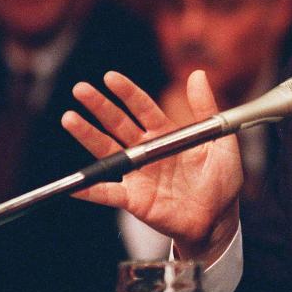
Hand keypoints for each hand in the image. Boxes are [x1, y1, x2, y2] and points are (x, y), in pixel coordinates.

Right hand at [60, 69, 241, 264]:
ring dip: (88, 135)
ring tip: (70, 119)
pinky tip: (76, 184)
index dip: (127, 93)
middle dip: (100, 106)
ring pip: (109, 151)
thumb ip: (206, 108)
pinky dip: (92, 190)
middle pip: (119, 124)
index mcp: (167, 135)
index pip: (143, 108)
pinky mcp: (135, 199)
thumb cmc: (221, 181)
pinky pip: (109, 193)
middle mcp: (148, 151)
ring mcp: (139, 174)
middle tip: (80, 89)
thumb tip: (198, 73)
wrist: (220, 218)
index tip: (110, 77)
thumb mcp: (219, 141)